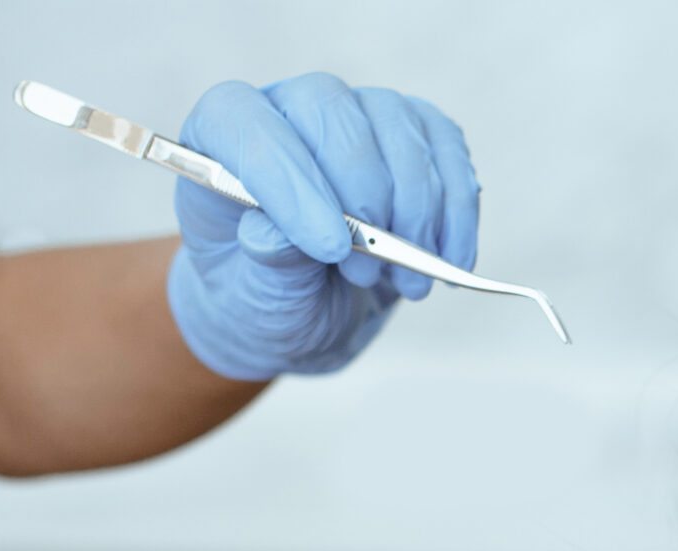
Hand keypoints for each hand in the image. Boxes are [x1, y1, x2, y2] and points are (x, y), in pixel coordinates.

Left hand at [166, 74, 481, 380]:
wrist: (310, 313)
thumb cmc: (268, 298)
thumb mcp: (256, 299)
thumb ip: (267, 263)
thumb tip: (277, 233)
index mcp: (220, 140)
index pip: (244, 123)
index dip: (289, 178)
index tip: (328, 247)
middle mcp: (286, 111)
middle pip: (330, 110)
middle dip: (364, 196)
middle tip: (368, 271)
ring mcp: (354, 115)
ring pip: (396, 124)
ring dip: (416, 211)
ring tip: (407, 283)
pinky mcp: (412, 135)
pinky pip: (446, 147)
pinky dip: (457, 211)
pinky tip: (449, 259)